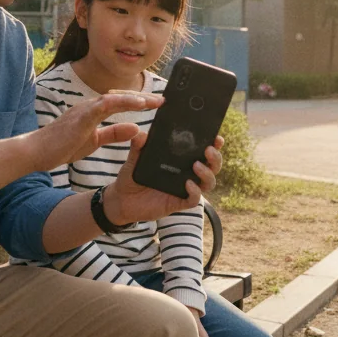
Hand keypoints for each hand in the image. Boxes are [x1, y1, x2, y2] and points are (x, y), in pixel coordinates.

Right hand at [28, 93, 163, 171]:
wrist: (36, 152)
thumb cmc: (60, 146)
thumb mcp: (94, 141)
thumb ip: (114, 133)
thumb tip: (136, 128)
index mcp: (93, 111)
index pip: (120, 102)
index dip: (140, 102)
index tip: (158, 104)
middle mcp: (90, 106)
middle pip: (121, 96)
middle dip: (143, 98)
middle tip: (163, 100)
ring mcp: (85, 109)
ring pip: (116, 97)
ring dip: (137, 98)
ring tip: (155, 101)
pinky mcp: (81, 116)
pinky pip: (105, 105)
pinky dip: (123, 102)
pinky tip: (138, 104)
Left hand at [104, 133, 223, 224]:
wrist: (121, 199)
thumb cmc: (132, 176)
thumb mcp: (134, 159)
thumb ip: (138, 146)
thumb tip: (141, 134)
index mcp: (181, 160)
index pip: (203, 151)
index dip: (214, 144)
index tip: (216, 137)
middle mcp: (187, 173)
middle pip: (212, 166)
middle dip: (215, 157)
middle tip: (208, 149)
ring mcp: (184, 189)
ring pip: (208, 183)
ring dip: (207, 173)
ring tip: (196, 165)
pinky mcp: (178, 203)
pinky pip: (194, 199)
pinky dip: (195, 192)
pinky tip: (188, 184)